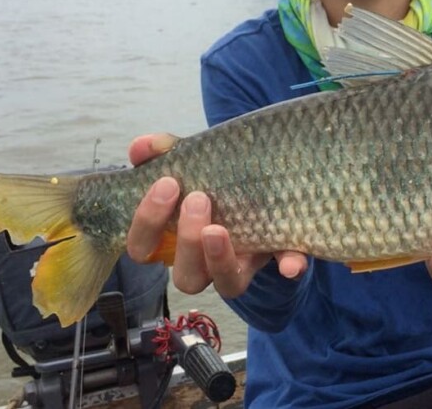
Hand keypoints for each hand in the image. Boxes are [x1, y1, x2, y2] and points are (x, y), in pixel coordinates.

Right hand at [124, 133, 307, 297]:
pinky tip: (290, 262)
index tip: (166, 183)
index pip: (142, 248)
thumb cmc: (215, 177)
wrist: (266, 178)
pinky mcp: (280, 256)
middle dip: (187, 240)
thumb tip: (141, 146)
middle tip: (198, 198)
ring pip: (227, 285)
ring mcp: (243, 265)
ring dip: (219, 258)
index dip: (147, 222)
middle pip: (186, 277)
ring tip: (219, 228)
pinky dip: (289, 263)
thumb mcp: (193, 161)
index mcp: (174, 239)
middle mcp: (206, 263)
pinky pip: (286, 267)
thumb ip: (168, 152)